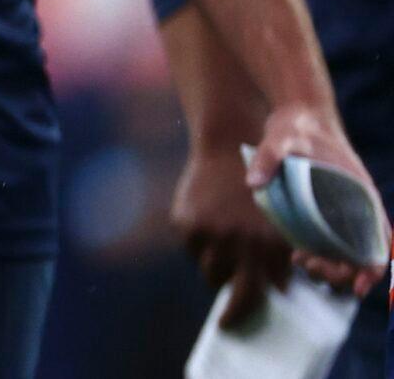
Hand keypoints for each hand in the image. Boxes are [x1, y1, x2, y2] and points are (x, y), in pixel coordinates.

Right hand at [172, 141, 291, 326]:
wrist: (230, 145)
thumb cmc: (262, 187)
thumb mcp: (280, 221)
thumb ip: (279, 256)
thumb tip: (276, 290)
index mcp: (267, 246)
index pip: (251, 294)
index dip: (240, 312)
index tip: (229, 322)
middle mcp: (239, 242)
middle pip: (223, 285)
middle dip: (224, 303)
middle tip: (223, 316)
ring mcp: (211, 232)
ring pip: (206, 268)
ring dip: (215, 265)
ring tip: (224, 247)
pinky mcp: (187, 222)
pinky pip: (190, 248)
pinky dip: (198, 243)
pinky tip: (208, 222)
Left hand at [247, 103, 388, 298]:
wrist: (298, 112)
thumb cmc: (297, 123)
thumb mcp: (281, 136)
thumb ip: (269, 157)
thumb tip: (253, 183)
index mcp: (360, 193)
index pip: (380, 241)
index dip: (372, 269)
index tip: (356, 287)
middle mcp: (358, 205)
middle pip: (363, 255)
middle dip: (340, 271)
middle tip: (308, 266)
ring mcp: (343, 209)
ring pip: (346, 253)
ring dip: (328, 266)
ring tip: (298, 260)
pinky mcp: (326, 209)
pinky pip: (330, 241)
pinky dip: (320, 253)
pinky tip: (295, 252)